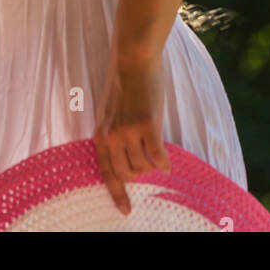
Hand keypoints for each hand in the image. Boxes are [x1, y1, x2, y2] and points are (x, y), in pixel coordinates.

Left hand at [93, 51, 171, 216]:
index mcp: (101, 133)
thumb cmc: (123, 83)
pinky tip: (168, 161)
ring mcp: (129, 132)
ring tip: (156, 152)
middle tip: (148, 162)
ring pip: (143, 166)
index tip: (126, 211)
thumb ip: (113, 134)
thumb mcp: (109, 112)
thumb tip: (125, 157)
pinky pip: (157, 156)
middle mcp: (112, 137)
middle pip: (126, 173)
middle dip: (139, 173)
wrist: (133, 59)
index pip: (106, 172)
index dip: (116, 194)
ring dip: (152, 165)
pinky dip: (164, 162)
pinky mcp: (147, 125)